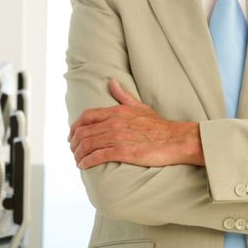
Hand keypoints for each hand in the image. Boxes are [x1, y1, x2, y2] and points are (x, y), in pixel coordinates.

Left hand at [68, 79, 201, 169]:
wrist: (175, 139)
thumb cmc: (159, 126)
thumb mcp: (139, 106)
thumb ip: (123, 95)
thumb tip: (112, 82)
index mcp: (116, 111)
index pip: (86, 116)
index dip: (75, 127)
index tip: (72, 135)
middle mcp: (114, 123)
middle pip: (83, 132)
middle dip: (74, 143)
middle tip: (73, 150)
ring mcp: (117, 137)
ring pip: (87, 144)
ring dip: (78, 154)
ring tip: (77, 160)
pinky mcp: (123, 152)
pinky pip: (97, 156)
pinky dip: (87, 161)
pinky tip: (83, 165)